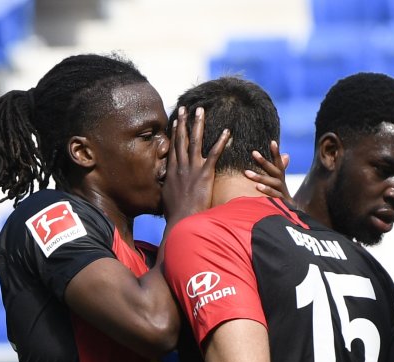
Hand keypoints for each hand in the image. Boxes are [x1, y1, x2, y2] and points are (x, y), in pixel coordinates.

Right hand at [162, 106, 230, 227]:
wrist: (181, 221)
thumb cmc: (175, 216)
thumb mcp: (166, 200)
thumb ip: (168, 190)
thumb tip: (166, 190)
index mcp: (171, 172)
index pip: (173, 148)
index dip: (174, 133)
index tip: (175, 121)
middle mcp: (180, 166)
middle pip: (181, 139)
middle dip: (183, 122)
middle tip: (185, 107)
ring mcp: (192, 169)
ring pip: (195, 141)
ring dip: (198, 124)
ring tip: (201, 110)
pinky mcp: (204, 174)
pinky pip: (215, 154)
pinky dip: (221, 142)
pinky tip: (227, 132)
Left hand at [245, 141, 293, 205]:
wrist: (290, 217)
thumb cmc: (280, 198)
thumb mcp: (279, 184)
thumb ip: (279, 170)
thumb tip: (286, 155)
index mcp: (280, 178)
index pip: (279, 163)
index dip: (276, 153)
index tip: (272, 141)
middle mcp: (282, 183)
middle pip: (275, 170)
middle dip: (264, 162)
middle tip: (253, 152)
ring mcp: (282, 193)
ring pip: (272, 182)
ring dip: (260, 176)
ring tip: (246, 172)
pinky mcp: (281, 203)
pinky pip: (274, 195)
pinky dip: (266, 190)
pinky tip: (257, 187)